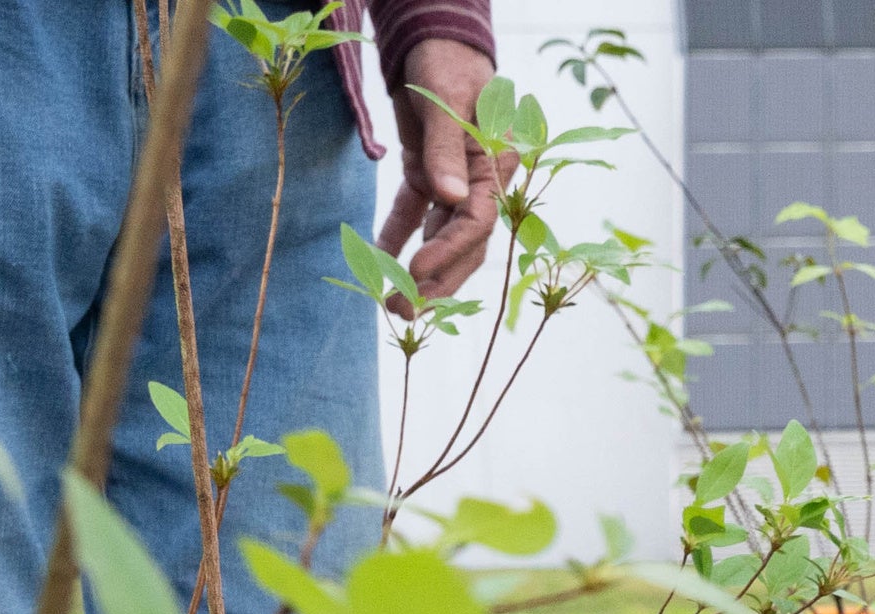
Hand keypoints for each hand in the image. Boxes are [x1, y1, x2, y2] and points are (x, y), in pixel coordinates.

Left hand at [379, 37, 502, 305]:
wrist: (435, 41)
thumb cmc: (449, 66)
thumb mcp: (447, 103)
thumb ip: (447, 151)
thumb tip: (450, 198)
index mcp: (494, 168)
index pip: (477, 222)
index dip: (448, 252)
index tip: (415, 274)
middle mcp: (478, 182)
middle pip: (463, 243)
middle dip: (436, 280)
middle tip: (404, 312)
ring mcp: (453, 181)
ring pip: (441, 237)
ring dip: (420, 269)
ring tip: (394, 303)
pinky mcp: (429, 173)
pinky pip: (415, 213)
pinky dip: (399, 234)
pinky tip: (380, 257)